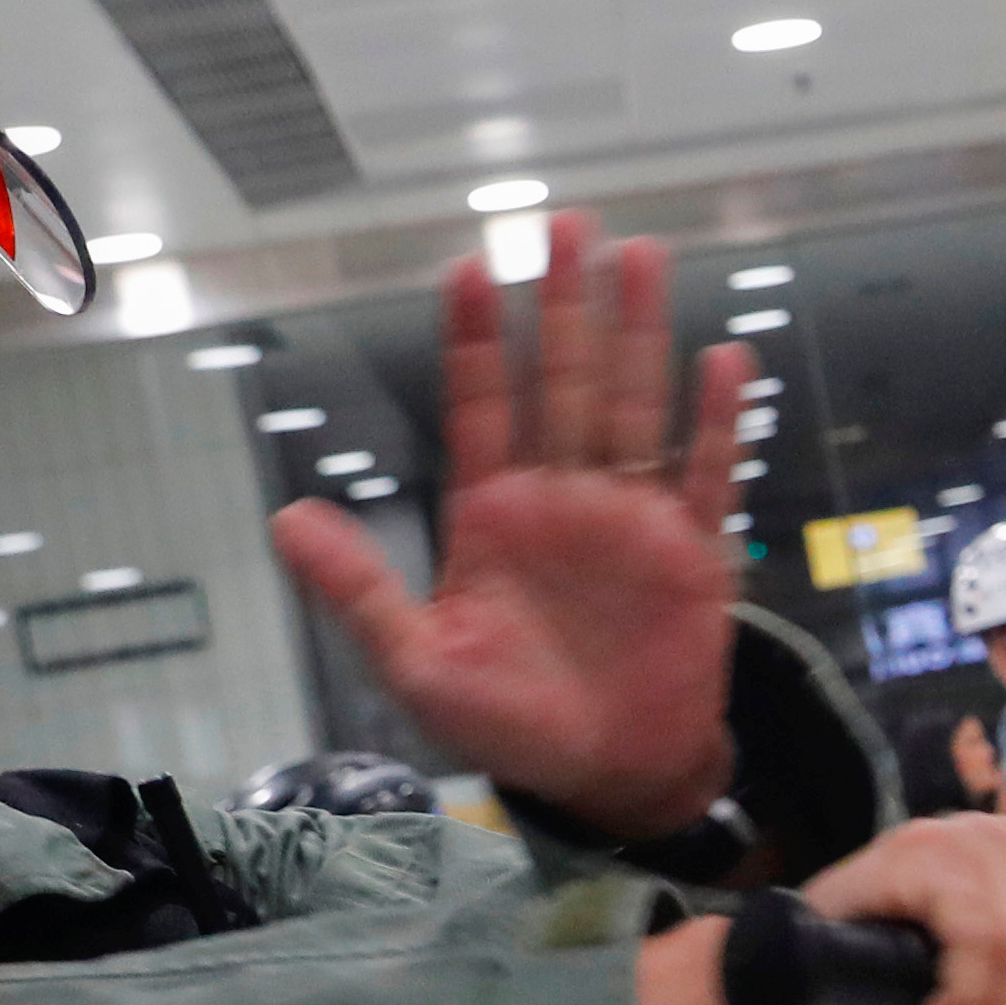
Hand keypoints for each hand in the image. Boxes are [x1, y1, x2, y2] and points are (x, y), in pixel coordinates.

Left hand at [271, 213, 750, 834]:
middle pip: (563, 384)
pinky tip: (721, 360)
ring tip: (640, 255)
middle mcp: (562, 502)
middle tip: (564, 223)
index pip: (481, 408)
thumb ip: (358, 589)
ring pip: (633, 407)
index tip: (473, 267)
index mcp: (492, 516)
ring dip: (637, 334)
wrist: (609, 781)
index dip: (478, 341)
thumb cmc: (512, 729)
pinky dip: (715, 422)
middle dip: (563, 305)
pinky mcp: (691, 555)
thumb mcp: (418, 663)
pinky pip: (706, 477)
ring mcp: (629, 522)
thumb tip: (285, 518)